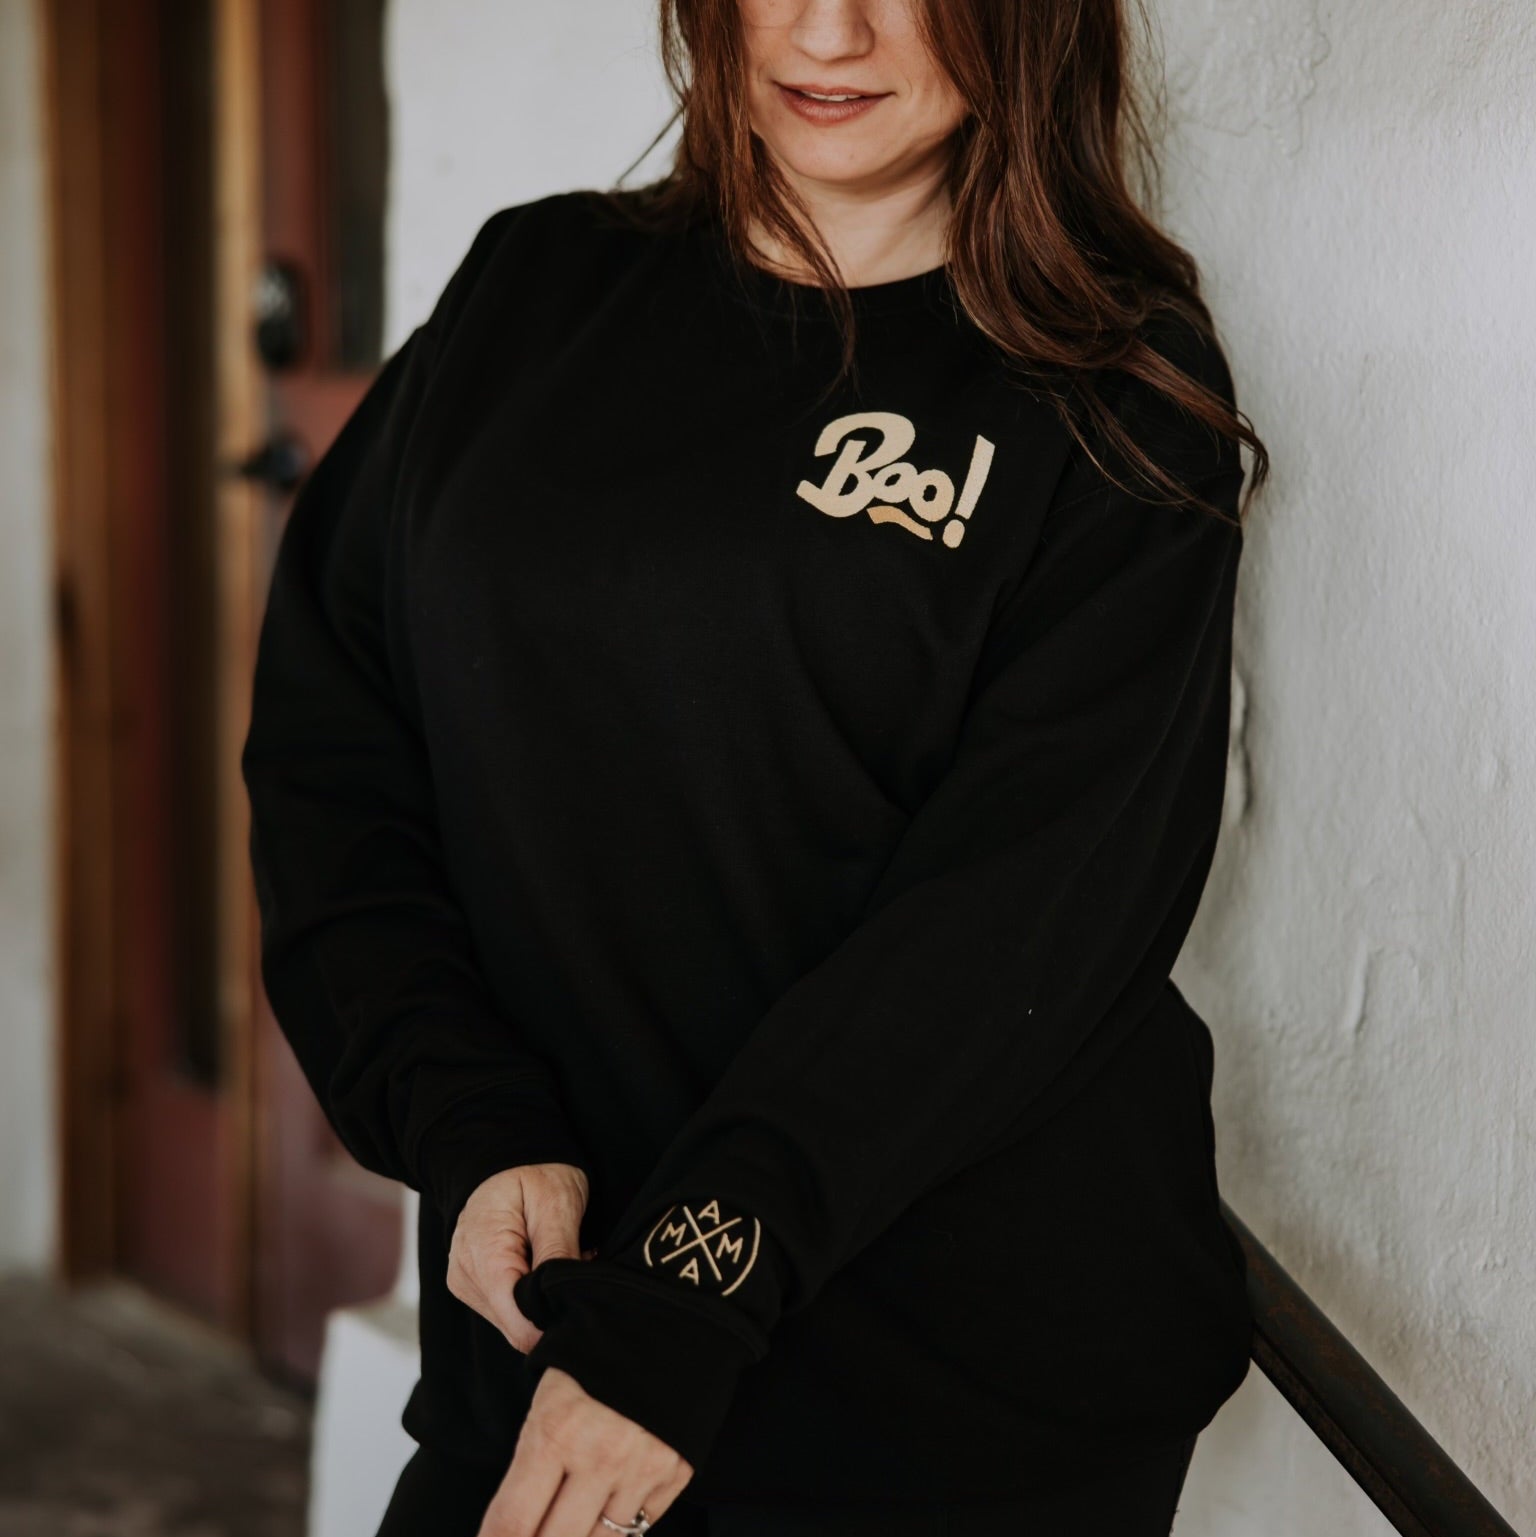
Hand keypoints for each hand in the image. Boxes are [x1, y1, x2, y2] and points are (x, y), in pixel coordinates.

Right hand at [446, 1162, 595, 1352]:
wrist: (504, 1159)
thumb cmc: (531, 1172)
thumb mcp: (555, 1202)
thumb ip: (558, 1253)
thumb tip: (564, 1303)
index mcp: (482, 1254)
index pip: (519, 1322)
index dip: (555, 1317)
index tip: (580, 1289)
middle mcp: (466, 1277)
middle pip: (518, 1326)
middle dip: (553, 1304)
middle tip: (578, 1262)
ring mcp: (466, 1284)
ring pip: (515, 1322)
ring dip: (544, 1298)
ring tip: (560, 1256)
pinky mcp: (474, 1287)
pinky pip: (509, 1309)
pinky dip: (532, 1293)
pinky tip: (543, 1264)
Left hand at [476, 1364, 693, 1536]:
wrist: (667, 1316)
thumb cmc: (594, 1353)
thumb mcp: (547, 1396)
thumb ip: (529, 1462)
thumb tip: (506, 1525)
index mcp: (554, 1433)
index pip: (511, 1523)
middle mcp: (598, 1458)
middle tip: (531, 1530)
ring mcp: (640, 1469)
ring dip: (579, 1536)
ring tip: (569, 1519)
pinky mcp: (675, 1473)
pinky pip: (640, 1526)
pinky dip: (621, 1523)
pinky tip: (609, 1503)